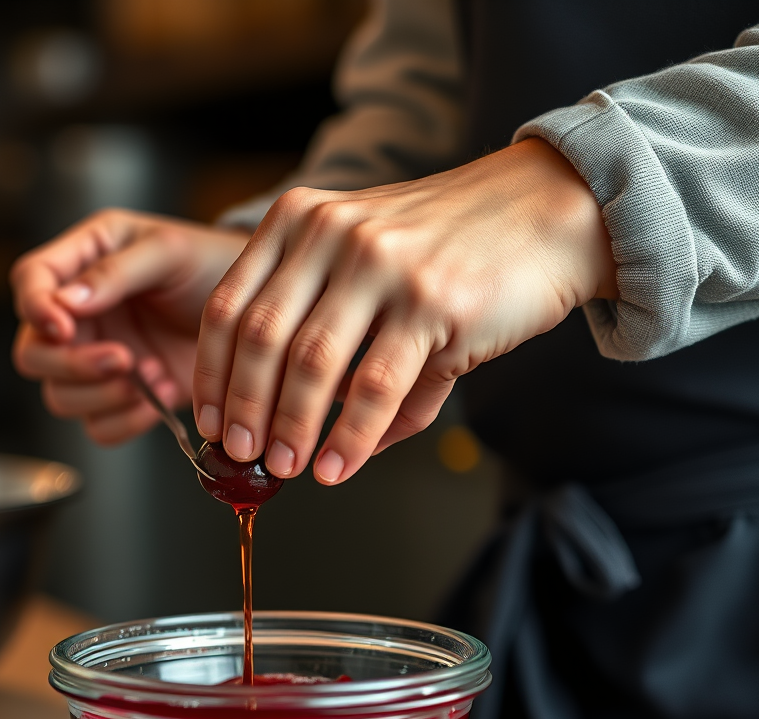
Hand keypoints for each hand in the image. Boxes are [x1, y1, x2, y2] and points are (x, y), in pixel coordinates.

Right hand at [11, 209, 248, 444]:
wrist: (254, 313)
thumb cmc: (212, 265)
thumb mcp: (168, 252)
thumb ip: (116, 272)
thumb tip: (66, 302)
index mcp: (82, 261)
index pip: (30, 282)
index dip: (36, 308)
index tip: (62, 326)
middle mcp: (81, 315)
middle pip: (34, 355)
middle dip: (71, 365)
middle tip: (122, 360)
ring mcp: (99, 359)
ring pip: (61, 397)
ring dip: (103, 396)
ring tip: (152, 373)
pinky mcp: (125, 397)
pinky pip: (99, 428)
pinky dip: (126, 421)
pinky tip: (160, 394)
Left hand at [192, 138, 617, 482]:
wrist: (548, 211)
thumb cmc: (450, 245)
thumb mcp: (368, 264)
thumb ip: (327, 331)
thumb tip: (309, 434)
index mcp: (301, 221)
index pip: (229, 306)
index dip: (211, 374)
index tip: (210, 421)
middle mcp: (331, 233)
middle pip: (260, 338)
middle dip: (243, 409)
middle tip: (241, 453)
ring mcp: (381, 264)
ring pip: (311, 366)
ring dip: (291, 429)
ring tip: (284, 467)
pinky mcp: (430, 301)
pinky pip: (375, 388)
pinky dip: (349, 438)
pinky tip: (337, 466)